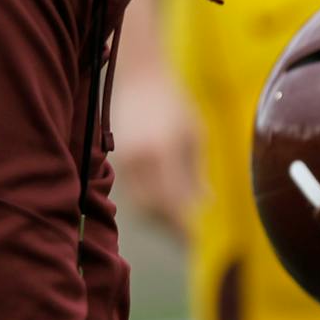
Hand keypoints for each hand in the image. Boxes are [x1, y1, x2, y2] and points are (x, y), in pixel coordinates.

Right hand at [109, 69, 200, 241]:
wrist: (137, 79)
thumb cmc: (173, 104)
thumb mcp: (194, 135)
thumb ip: (196, 173)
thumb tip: (205, 204)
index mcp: (161, 151)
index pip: (172, 201)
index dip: (183, 225)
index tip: (198, 240)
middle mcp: (137, 160)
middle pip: (152, 210)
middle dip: (171, 229)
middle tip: (191, 240)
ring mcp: (122, 161)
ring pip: (139, 206)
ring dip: (159, 221)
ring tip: (180, 228)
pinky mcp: (114, 162)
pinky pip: (131, 195)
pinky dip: (147, 208)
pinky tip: (163, 210)